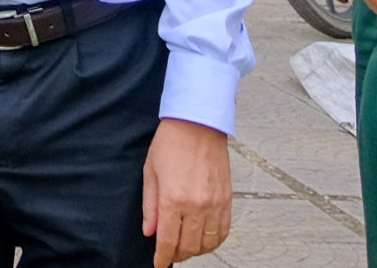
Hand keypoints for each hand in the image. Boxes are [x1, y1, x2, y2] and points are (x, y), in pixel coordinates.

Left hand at [142, 118, 231, 264]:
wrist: (198, 123)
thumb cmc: (171, 142)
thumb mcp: (150, 172)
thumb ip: (150, 206)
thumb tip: (149, 231)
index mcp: (173, 199)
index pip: (168, 240)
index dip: (162, 257)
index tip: (158, 264)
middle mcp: (196, 205)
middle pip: (189, 246)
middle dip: (177, 255)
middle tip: (170, 254)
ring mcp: (215, 204)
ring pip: (208, 243)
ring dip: (196, 251)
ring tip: (186, 248)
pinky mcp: (227, 199)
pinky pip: (224, 230)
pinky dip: (214, 241)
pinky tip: (205, 240)